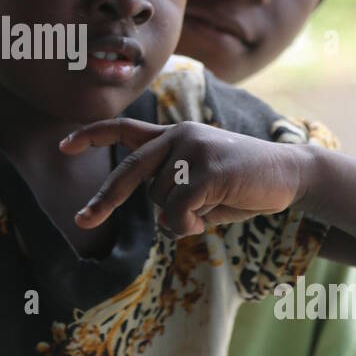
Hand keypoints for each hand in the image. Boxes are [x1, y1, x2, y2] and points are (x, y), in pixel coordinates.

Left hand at [60, 119, 305, 235]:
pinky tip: (213, 215)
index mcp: (173, 137)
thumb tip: (165, 218)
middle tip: (80, 219)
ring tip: (215, 205)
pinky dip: (190, 225)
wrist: (291, 175)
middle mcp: (178, 136)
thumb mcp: (202, 188)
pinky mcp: (207, 168)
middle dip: (105, 199)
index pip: (125, 130)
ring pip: (161, 201)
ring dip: (182, 218)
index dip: (93, 136)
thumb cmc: (244, 185)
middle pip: (130, 171)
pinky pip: (179, 211)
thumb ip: (175, 193)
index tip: (63, 146)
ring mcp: (192, 148)